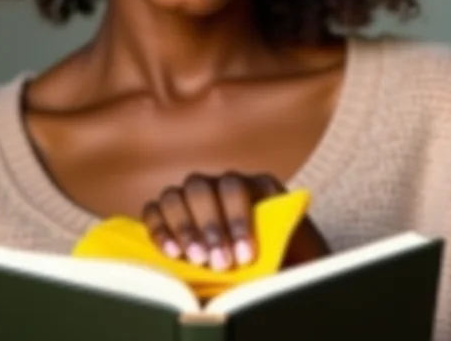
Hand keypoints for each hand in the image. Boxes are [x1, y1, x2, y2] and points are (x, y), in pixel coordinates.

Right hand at [141, 172, 329, 271]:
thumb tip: (272, 248)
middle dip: (209, 225)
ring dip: (183, 227)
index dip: (237, 219)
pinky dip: (158, 229)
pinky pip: (154, 210)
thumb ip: (284, 242)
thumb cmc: (289, 261)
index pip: (236, 187)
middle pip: (201, 186)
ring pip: (175, 195)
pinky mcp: (171, 215)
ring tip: (195, 261)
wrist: (280, 266)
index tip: (244, 256)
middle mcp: (219, 183)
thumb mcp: (296, 249)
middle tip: (218, 263)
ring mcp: (193, 197)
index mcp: (254, 186)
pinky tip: (171, 254)